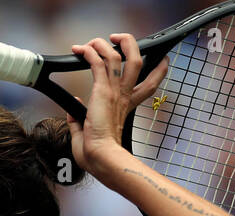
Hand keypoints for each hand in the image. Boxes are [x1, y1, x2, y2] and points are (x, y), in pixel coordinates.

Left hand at [68, 34, 167, 174]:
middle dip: (131, 45)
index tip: (162, 62)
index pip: (148, 86)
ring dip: (105, 44)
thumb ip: (78, 123)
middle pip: (138, 62)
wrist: (101, 158)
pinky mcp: (102, 91)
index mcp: (125, 108)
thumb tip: (72, 113)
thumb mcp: (87, 137)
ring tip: (94, 41)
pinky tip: (80, 50)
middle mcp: (123, 97)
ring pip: (119, 56)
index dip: (158, 72)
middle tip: (119, 39)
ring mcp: (114, 93)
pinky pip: (98, 62)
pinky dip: (89, 52)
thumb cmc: (97, 155)